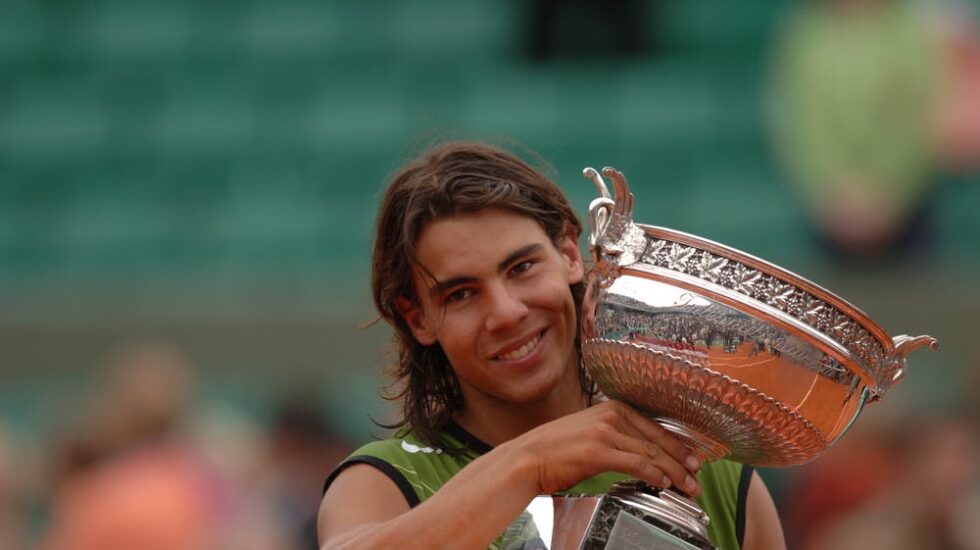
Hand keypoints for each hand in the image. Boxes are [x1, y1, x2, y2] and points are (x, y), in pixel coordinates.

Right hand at [505, 401, 702, 495]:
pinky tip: (663, 484)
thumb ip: (616, 436)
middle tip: (697, 477)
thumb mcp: (590, 433)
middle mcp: (610, 414)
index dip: (678, 445)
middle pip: (657, 440)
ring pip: (651, 453)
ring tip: (688, 487)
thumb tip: (644, 454)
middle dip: (682, 460)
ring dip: (674, 472)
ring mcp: (604, 431)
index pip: (655, 427)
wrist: (527, 458)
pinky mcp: (597, 450)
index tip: (693, 460)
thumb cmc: (557, 450)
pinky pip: (636, 463)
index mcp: (612, 407)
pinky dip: (654, 475)